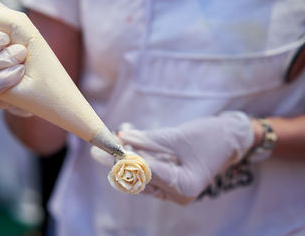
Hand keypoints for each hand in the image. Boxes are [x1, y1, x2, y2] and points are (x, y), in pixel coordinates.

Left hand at [92, 112, 253, 203]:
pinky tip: (128, 143)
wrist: (232, 139)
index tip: (104, 149)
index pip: (144, 173)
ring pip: (141, 177)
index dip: (122, 159)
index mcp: (183, 186)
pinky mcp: (171, 181)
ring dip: (126, 159)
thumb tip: (121, 138)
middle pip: (138, 178)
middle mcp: (177, 194)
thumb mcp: (177, 136)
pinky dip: (138, 159)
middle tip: (98, 150)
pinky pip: (149, 173)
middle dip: (118, 162)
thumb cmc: (211, 137)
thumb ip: (147, 140)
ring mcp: (174, 190)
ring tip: (114, 140)